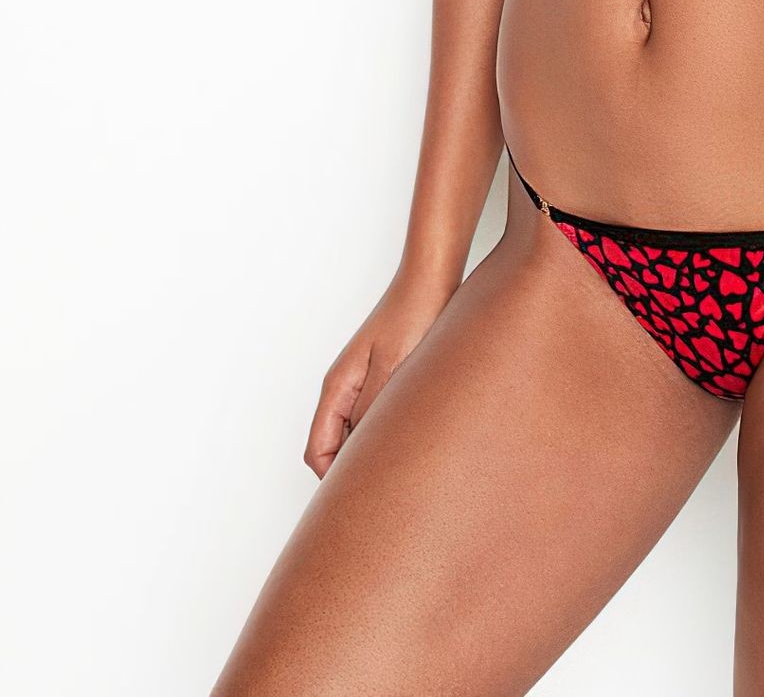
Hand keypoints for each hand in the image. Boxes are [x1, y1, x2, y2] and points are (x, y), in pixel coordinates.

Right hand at [303, 261, 459, 477]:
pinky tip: (415, 437)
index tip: (362, 497)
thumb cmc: (413, 316)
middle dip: (354, 471)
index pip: (317, 452)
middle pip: (334, 447)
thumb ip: (371, 412)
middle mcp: (345, 388)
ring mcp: (365, 382)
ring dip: (374, 450)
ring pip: (357, 433)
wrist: (433, 278)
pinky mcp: (387, 377)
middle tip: (386, 492)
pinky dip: (388, 433)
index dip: (334, 480)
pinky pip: (376, 418)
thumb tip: (359, 454)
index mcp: (337, 388)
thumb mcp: (392, 370)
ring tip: (405, 465)